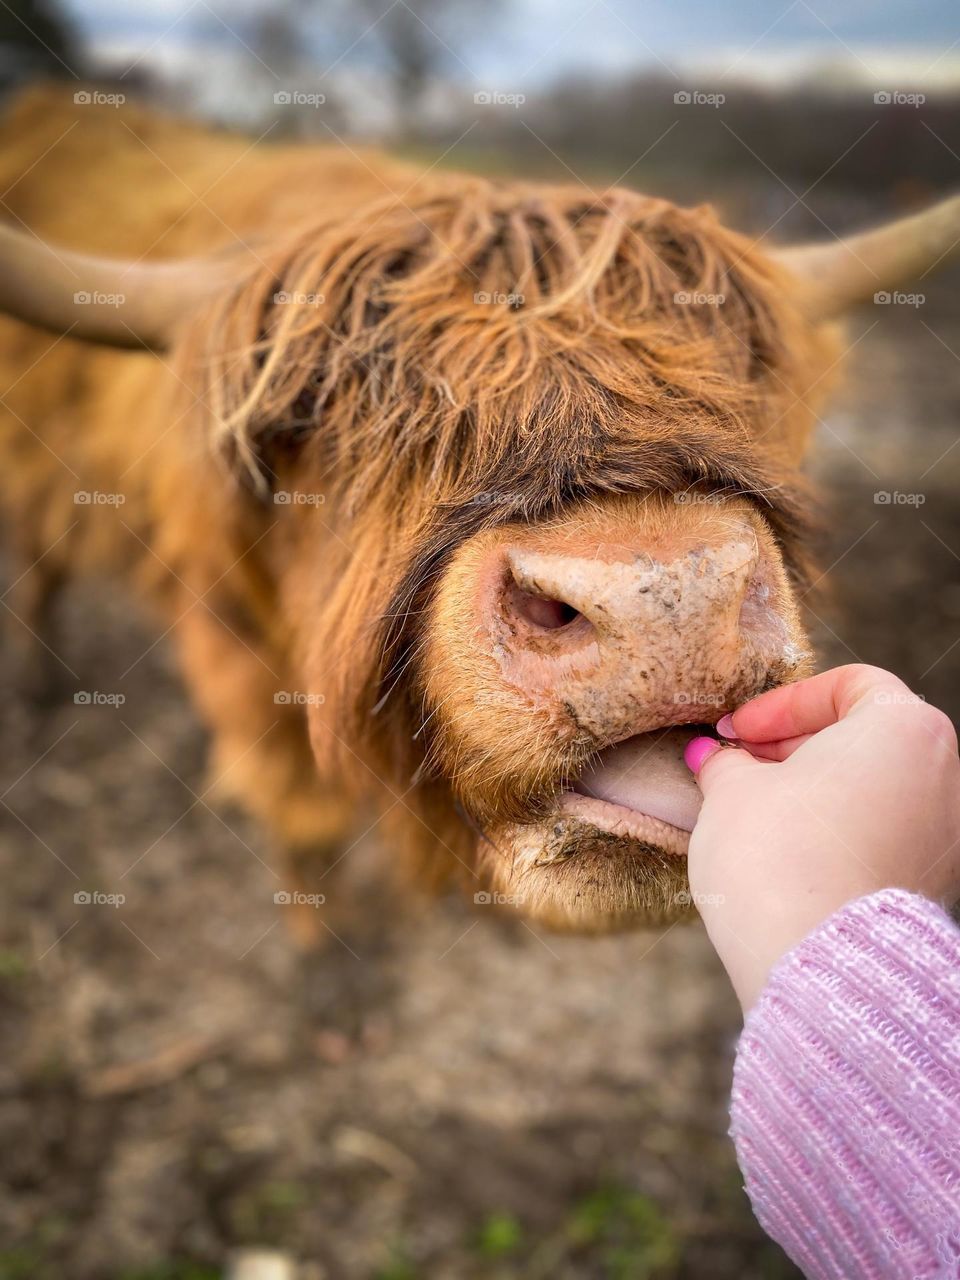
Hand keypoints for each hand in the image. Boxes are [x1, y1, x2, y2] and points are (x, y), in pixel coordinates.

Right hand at [684, 664, 959, 1011]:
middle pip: (866, 738)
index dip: (783, 704)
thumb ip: (726, 762)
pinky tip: (783, 851)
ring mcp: (944, 833)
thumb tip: (715, 758)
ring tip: (754, 811)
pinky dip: (837, 830)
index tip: (738, 733)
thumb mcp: (732, 790)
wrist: (814, 961)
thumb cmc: (777, 856)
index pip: (848, 686)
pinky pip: (881, 835)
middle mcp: (944, 775)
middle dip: (796, 747)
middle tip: (739, 767)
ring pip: (874, 788)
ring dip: (814, 790)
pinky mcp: (930, 882)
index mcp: (906, 728)